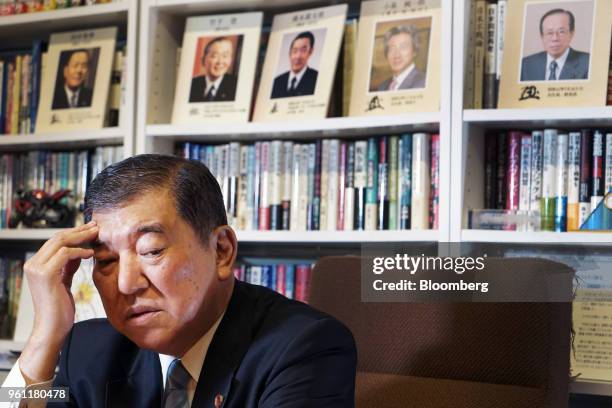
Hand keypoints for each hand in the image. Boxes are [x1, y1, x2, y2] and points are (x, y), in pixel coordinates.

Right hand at [19, 220, 98, 383]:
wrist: (52, 329)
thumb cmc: (59, 309)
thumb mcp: (64, 282)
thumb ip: (67, 266)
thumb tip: (79, 251)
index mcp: (35, 265)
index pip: (55, 241)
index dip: (74, 233)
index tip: (90, 229)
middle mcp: (32, 264)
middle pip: (57, 237)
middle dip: (79, 230)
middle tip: (96, 226)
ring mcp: (36, 269)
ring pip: (60, 242)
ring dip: (81, 237)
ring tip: (96, 235)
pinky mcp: (45, 275)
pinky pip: (64, 254)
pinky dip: (79, 251)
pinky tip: (90, 254)